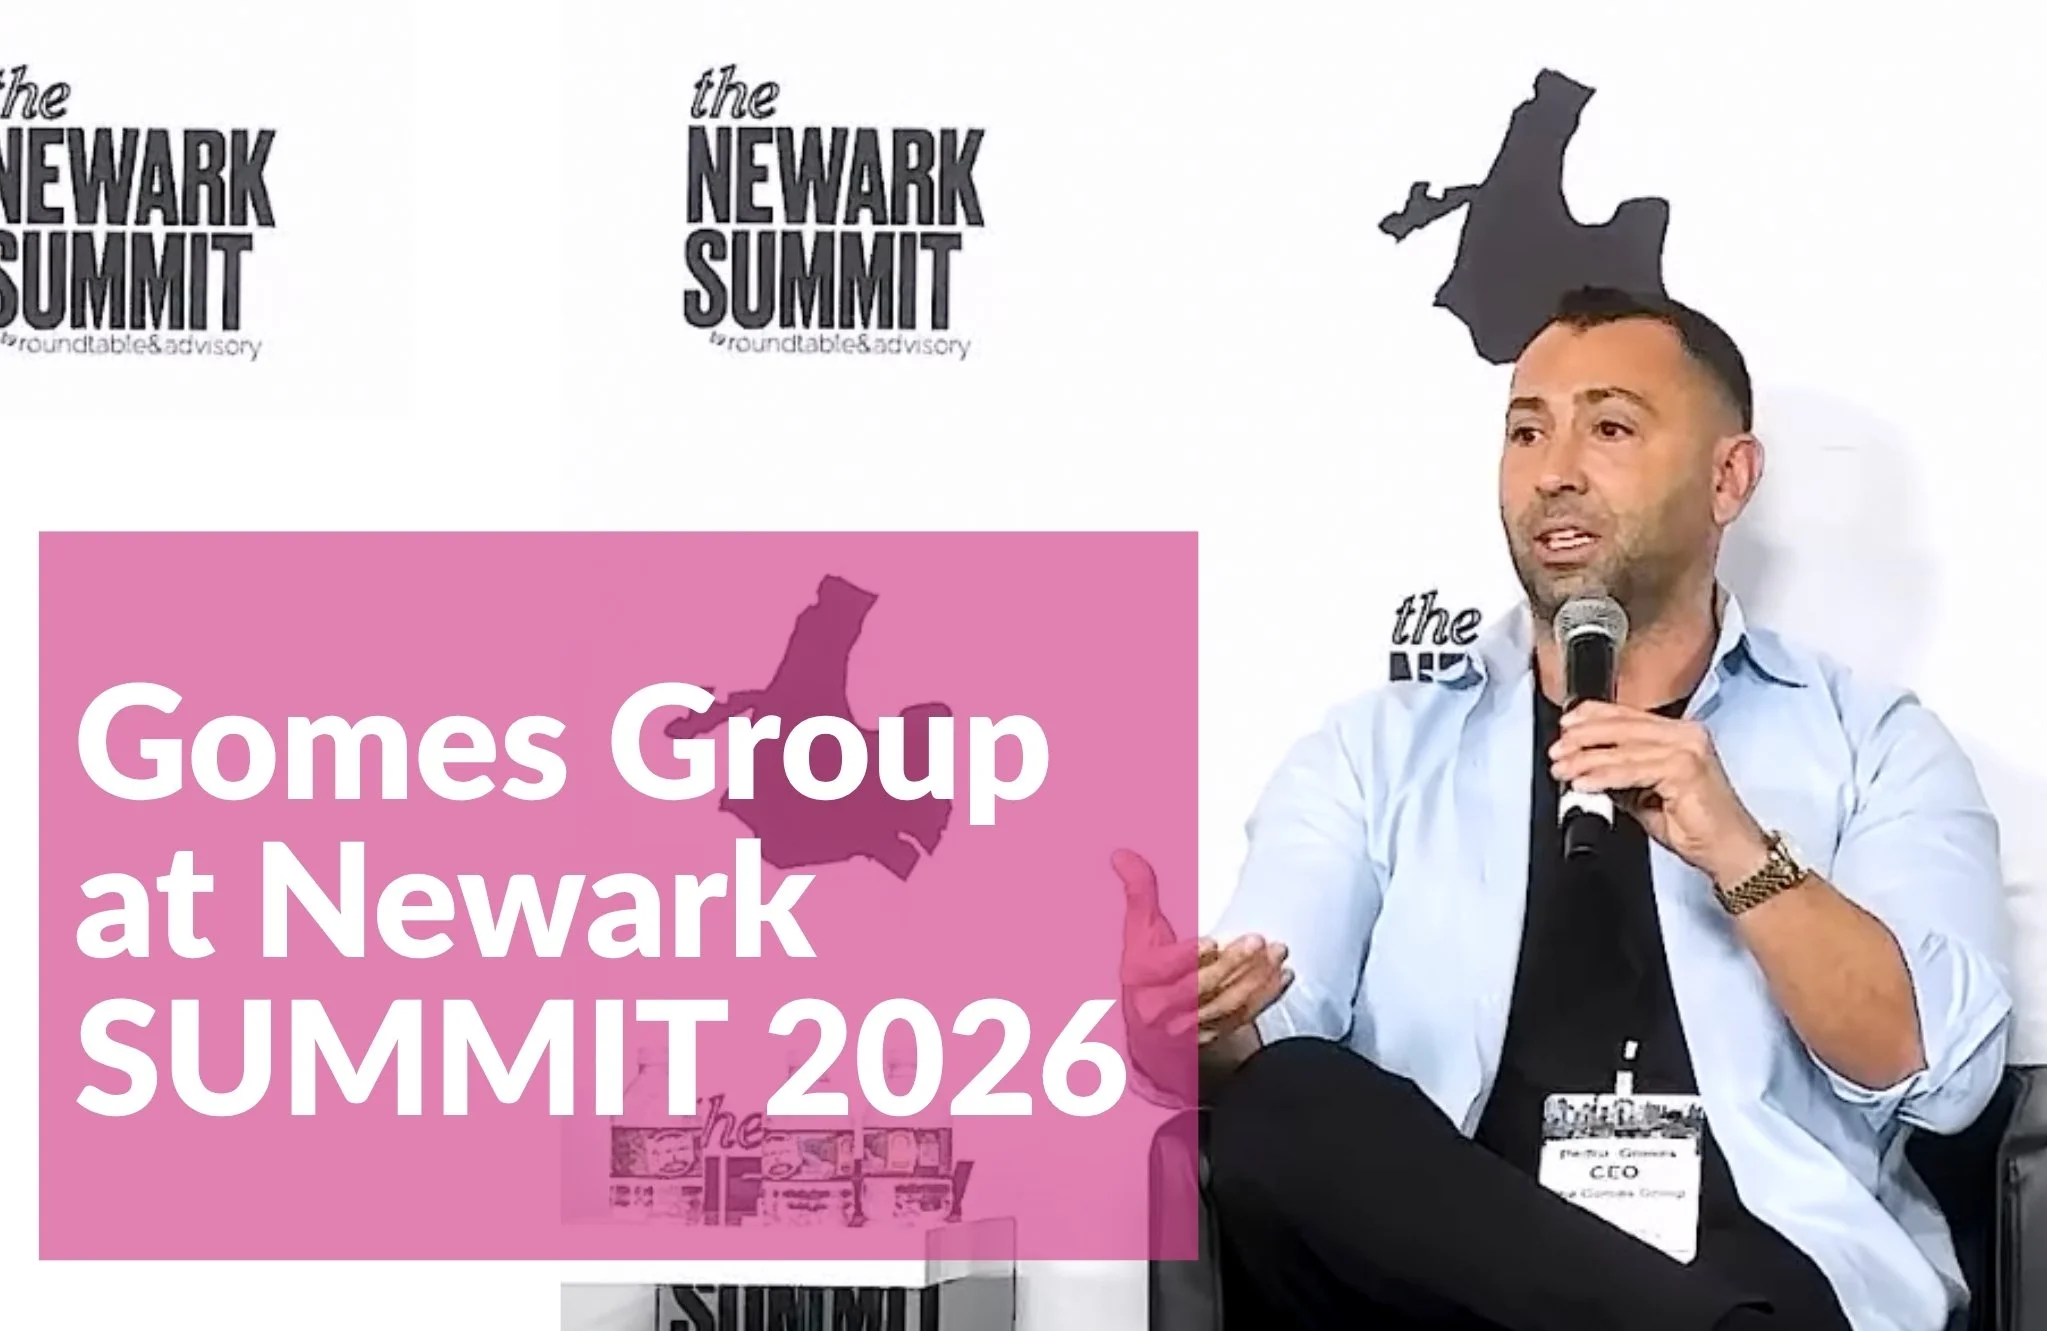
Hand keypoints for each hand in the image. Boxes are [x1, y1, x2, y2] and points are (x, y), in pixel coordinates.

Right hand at [1112, 850, 1289, 1067]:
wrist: (1149, 1033)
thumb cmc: (1146, 972)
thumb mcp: (1137, 932)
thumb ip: (1138, 892)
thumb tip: (1122, 854)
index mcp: (1141, 978)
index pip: (1164, 970)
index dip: (1189, 958)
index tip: (1213, 942)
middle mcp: (1161, 1008)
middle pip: (1200, 988)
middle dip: (1231, 964)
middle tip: (1257, 940)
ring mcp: (1189, 1026)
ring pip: (1225, 1004)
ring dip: (1255, 979)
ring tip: (1278, 953)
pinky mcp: (1214, 1035)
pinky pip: (1242, 1017)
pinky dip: (1265, 996)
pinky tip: (1282, 975)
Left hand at [1548, 701, 1770, 885]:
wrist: (1730, 851)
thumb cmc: (1697, 826)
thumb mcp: (1647, 795)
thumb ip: (1621, 776)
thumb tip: (1588, 769)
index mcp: (1679, 734)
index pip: (1628, 715)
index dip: (1593, 717)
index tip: (1566, 726)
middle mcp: (1686, 735)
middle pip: (1622, 727)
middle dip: (1582, 738)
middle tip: (1557, 751)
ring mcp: (1688, 750)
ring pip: (1623, 749)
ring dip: (1586, 760)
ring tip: (1563, 769)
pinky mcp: (1685, 770)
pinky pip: (1633, 771)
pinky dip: (1604, 777)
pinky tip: (1584, 783)